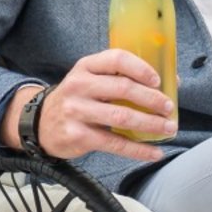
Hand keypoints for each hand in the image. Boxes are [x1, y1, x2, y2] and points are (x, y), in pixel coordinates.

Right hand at [17, 50, 176, 162]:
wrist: (39, 123)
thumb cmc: (77, 99)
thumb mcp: (91, 80)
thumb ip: (123, 78)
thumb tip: (173, 82)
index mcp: (86, 66)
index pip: (117, 59)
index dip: (141, 68)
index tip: (159, 80)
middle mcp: (79, 86)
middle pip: (123, 89)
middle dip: (152, 99)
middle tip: (169, 108)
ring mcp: (76, 111)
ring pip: (122, 117)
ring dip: (150, 124)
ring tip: (168, 127)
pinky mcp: (77, 135)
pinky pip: (114, 143)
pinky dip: (138, 150)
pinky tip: (154, 152)